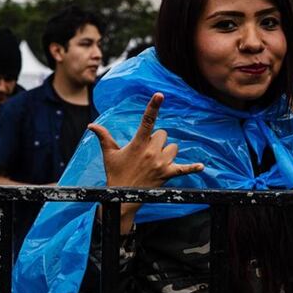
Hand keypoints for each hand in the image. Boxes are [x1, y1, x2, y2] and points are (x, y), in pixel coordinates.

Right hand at [87, 93, 204, 188]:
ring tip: (155, 162)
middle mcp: (151, 152)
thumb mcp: (109, 155)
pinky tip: (201, 167)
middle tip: (145, 153)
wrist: (122, 197)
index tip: (160, 95)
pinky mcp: (168, 174)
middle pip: (163, 134)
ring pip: (173, 147)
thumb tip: (91, 124)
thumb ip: (103, 137)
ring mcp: (161, 163)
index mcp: (138, 144)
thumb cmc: (115, 174)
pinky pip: (184, 169)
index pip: (147, 121)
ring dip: (167, 152)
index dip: (153, 107)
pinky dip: (192, 168)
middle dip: (156, 140)